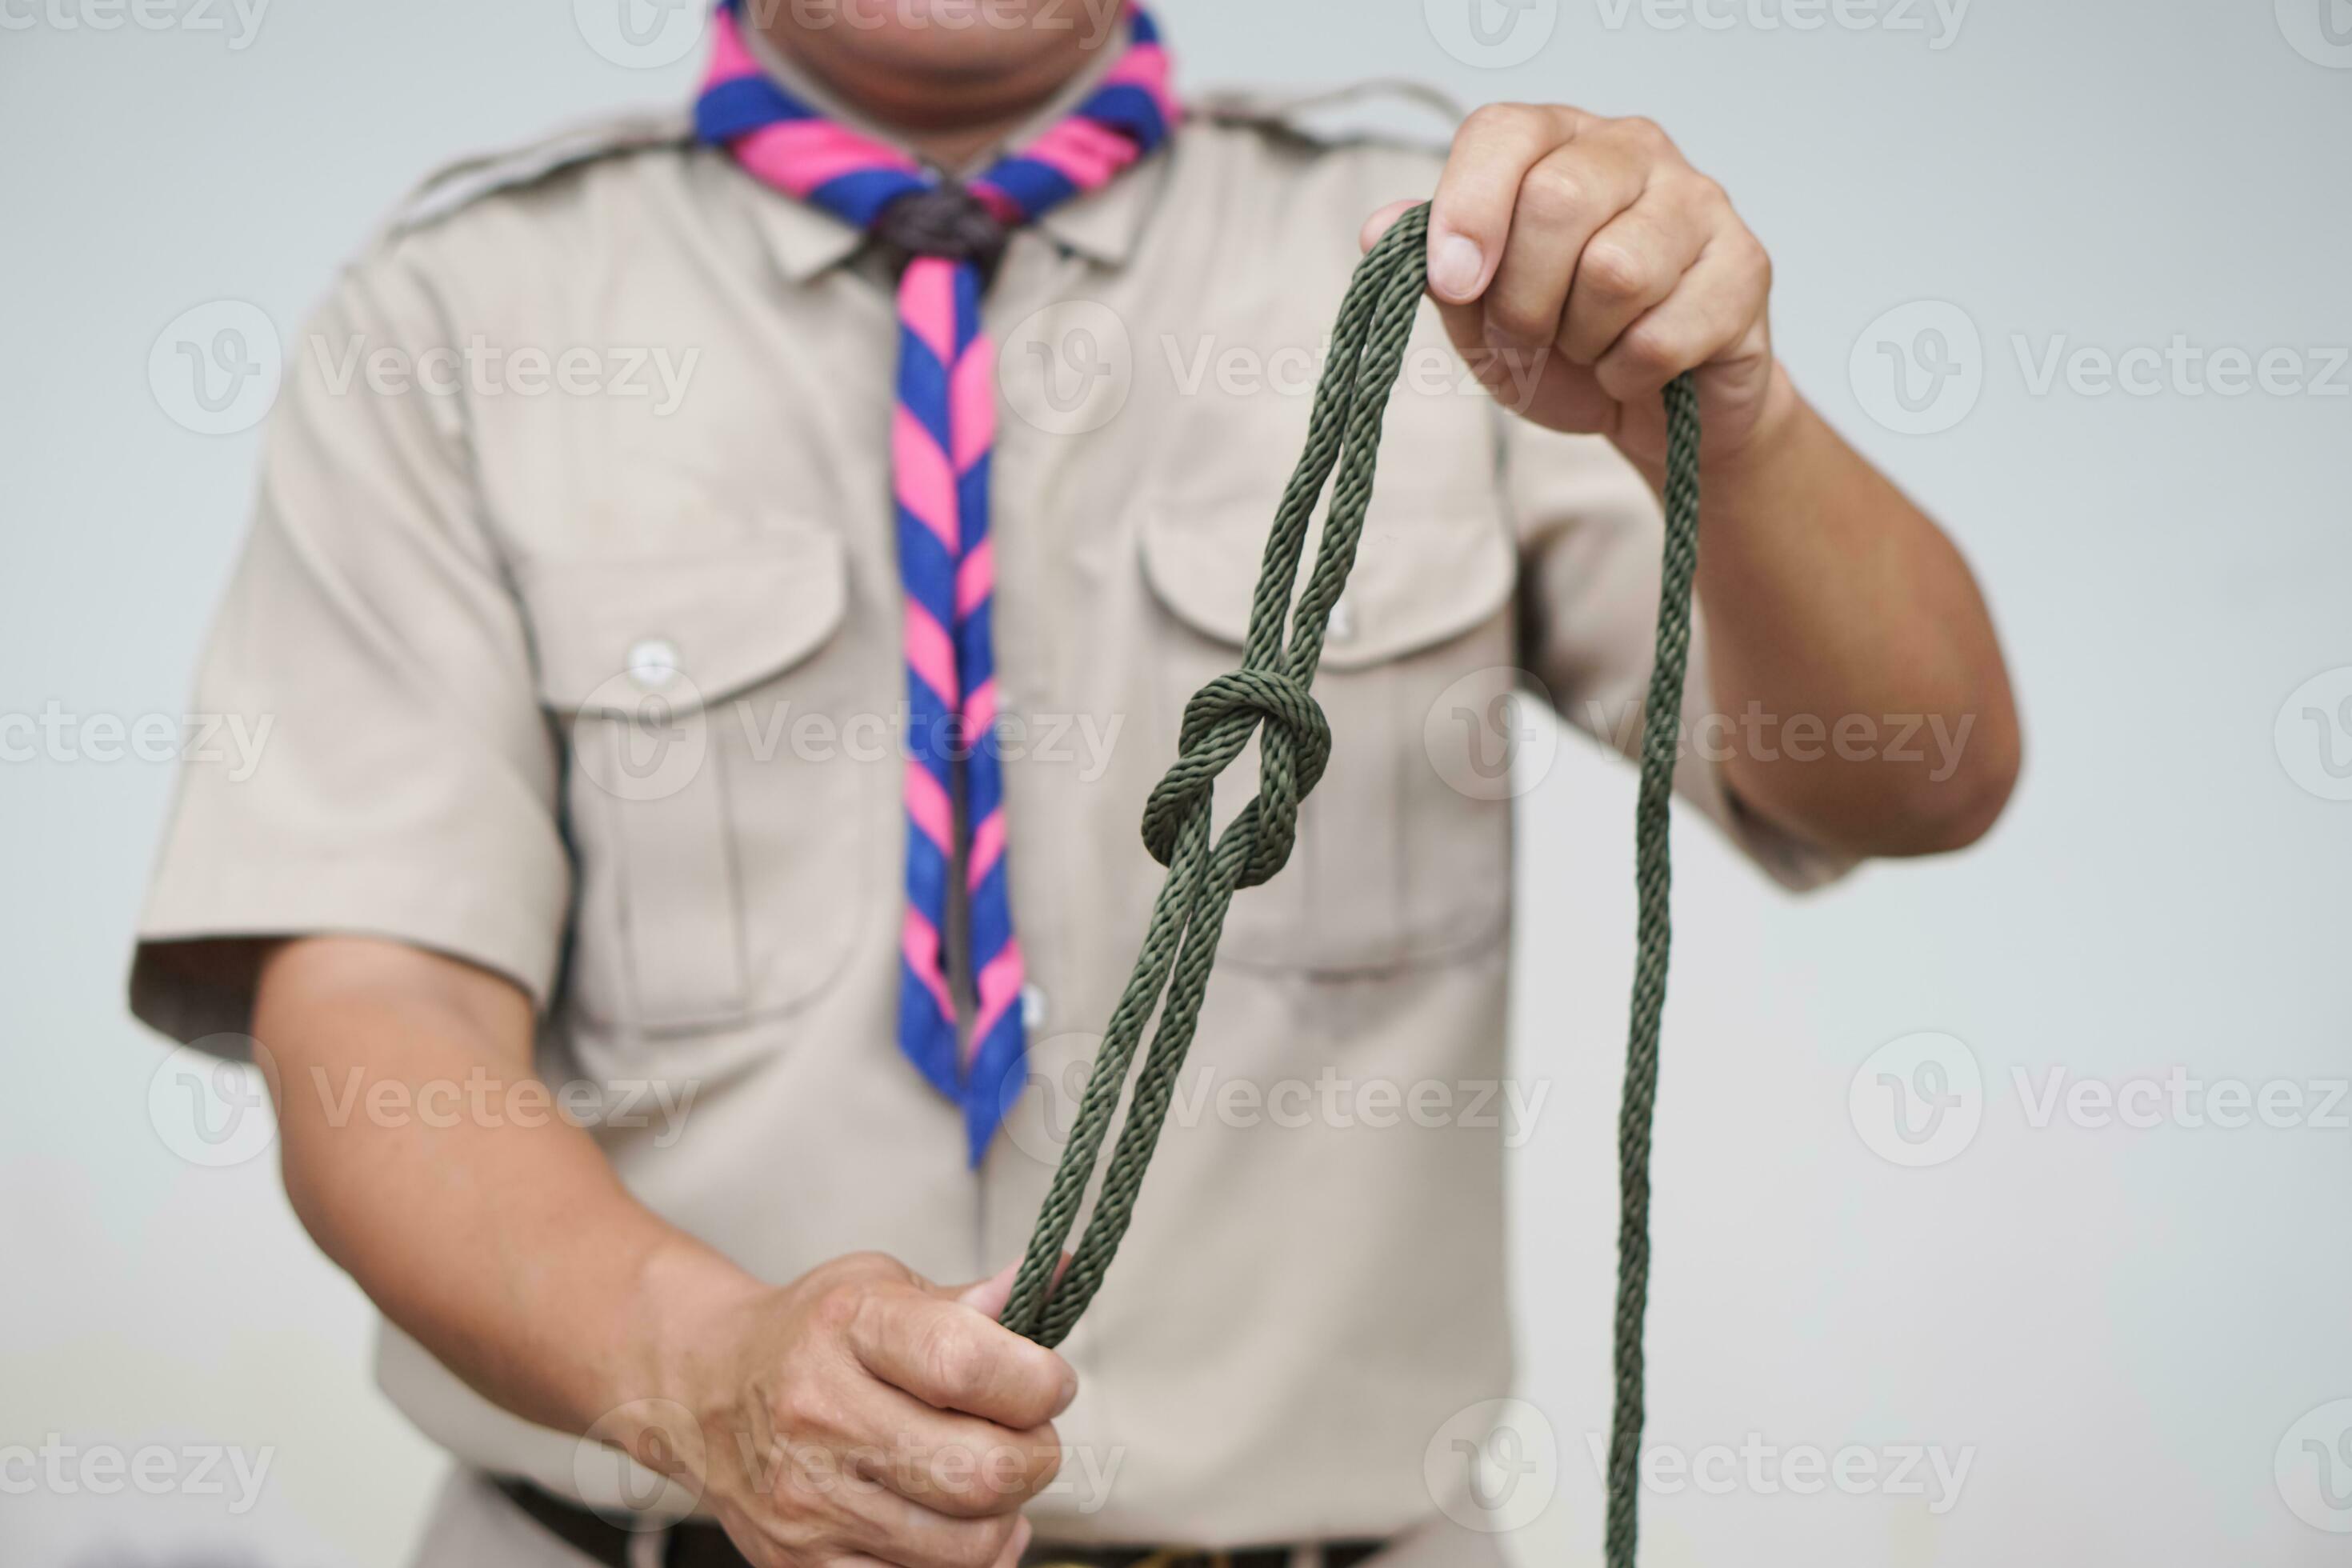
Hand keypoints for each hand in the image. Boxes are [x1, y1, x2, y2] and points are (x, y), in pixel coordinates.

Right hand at [661, 1252, 1071, 1567]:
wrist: (702, 1390)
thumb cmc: (809, 1334)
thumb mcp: (881, 1285)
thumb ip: (971, 1300)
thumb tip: (1060, 1276)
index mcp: (848, 1329)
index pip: (967, 1364)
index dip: (1037, 1382)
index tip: (1049, 1382)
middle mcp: (820, 1415)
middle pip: (980, 1471)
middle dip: (1036, 1457)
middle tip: (1028, 1437)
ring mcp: (808, 1501)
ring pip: (966, 1547)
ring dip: (1006, 1516)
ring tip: (989, 1478)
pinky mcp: (801, 1565)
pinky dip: (963, 1563)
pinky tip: (956, 1525)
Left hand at [1364, 103, 1797, 467]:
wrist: (1651, 406)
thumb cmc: (1561, 344)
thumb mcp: (1476, 313)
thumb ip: (1432, 266)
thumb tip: (1383, 228)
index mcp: (1555, 142)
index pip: (1502, 134)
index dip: (1467, 209)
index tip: (1452, 281)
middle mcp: (1632, 150)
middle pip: (1558, 201)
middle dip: (1522, 298)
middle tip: (1525, 338)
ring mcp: (1699, 201)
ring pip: (1617, 271)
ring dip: (1580, 339)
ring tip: (1587, 348)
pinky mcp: (1746, 266)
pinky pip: (1663, 334)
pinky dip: (1628, 373)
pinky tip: (1632, 368)